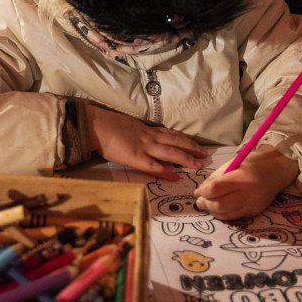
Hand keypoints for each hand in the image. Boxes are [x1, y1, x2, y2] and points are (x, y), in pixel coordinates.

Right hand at [85, 105, 205, 179]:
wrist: (97, 125)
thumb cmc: (108, 125)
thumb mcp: (129, 126)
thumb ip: (139, 132)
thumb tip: (145, 137)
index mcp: (147, 130)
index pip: (171, 134)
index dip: (184, 139)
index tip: (195, 144)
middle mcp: (150, 138)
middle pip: (176, 142)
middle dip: (191, 148)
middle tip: (204, 154)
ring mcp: (144, 147)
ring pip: (171, 153)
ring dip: (186, 158)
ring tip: (198, 164)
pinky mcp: (136, 158)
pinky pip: (154, 166)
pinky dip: (166, 171)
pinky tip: (176, 176)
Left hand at [193, 145, 297, 219]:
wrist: (277, 170)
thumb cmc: (252, 163)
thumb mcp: (232, 164)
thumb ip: (215, 178)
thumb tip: (199, 192)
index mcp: (243, 177)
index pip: (216, 189)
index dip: (203, 191)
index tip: (199, 190)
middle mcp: (249, 193)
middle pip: (220, 205)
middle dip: (205, 204)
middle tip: (199, 201)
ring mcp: (253, 205)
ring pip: (225, 214)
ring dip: (212, 211)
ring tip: (207, 204)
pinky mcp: (254, 212)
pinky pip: (234, 217)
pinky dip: (222, 214)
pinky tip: (218, 208)